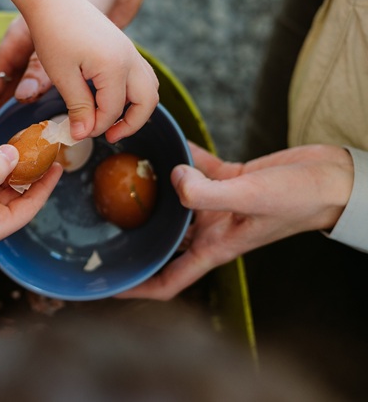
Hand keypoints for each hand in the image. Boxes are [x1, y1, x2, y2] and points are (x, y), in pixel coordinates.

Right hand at [0, 144, 61, 248]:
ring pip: (2, 186)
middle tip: (43, 151)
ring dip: (13, 169)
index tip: (58, 165)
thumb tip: (14, 152)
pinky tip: (1, 152)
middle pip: (18, 195)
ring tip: (26, 147)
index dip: (46, 186)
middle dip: (31, 174)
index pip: (30, 206)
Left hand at [24, 0, 158, 142]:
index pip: (112, 110)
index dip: (96, 127)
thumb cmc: (53, 34)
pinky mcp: (125, 48)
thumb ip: (78, 106)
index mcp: (115, 67)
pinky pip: (141, 76)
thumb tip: (84, 134)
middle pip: (147, 102)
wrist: (53, 0)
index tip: (77, 134)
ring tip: (110, 121)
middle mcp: (130, 59)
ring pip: (150, 88)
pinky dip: (133, 93)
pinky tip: (109, 100)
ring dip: (136, 109)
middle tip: (107, 136)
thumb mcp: (62, 76)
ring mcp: (131, 52)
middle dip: (130, 124)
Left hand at [117, 143, 353, 299]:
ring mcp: (217, 205)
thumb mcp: (250, 196)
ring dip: (152, 191)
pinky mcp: (226, 180)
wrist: (331, 177)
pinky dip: (178, 159)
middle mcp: (210, 229)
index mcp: (215, 247)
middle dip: (135, 237)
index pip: (168, 280)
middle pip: (163, 241)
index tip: (109, 285)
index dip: (138, 287)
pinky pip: (193, 170)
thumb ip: (207, 191)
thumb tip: (172, 179)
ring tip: (119, 177)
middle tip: (99, 224)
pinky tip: (160, 143)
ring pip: (174, 202)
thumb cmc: (299, 198)